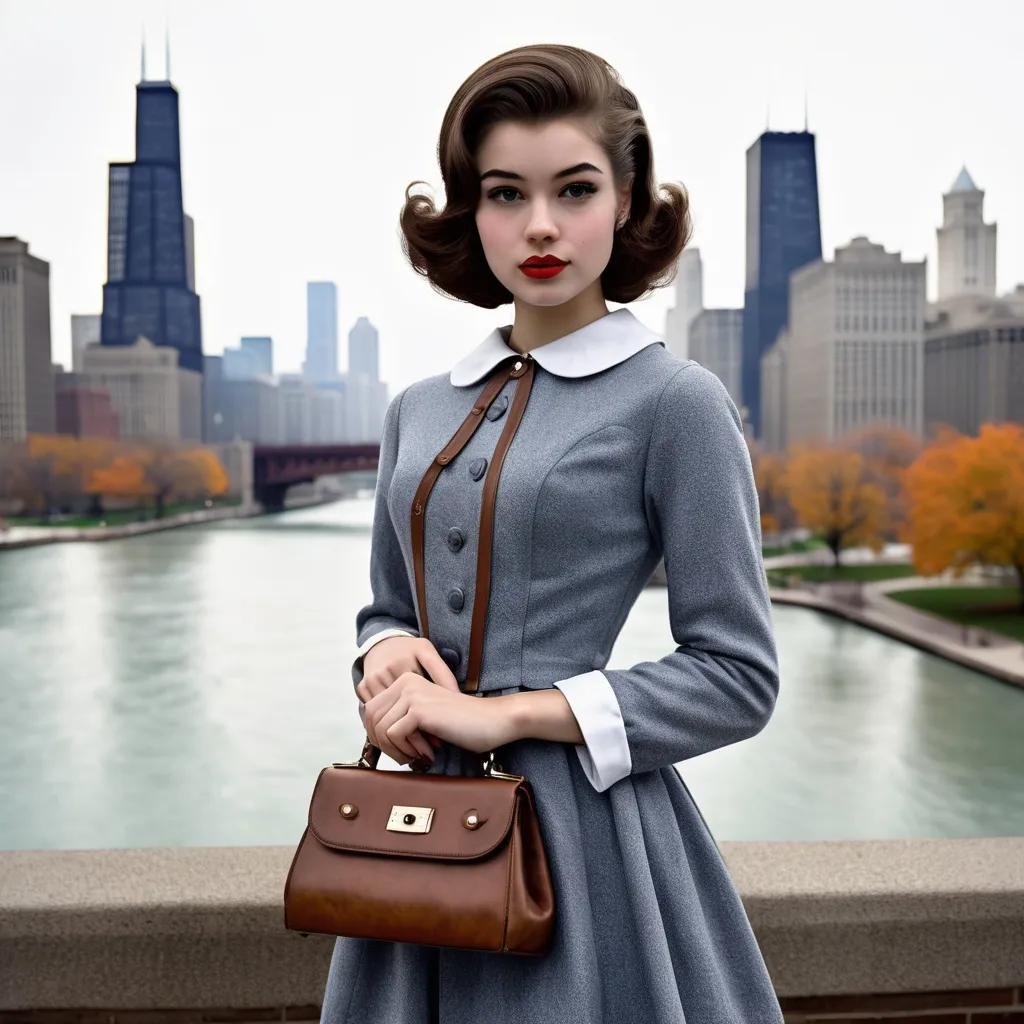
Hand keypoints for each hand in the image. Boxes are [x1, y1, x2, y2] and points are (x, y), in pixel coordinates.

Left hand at [356, 636, 458, 761]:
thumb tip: (373, 737)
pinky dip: (409, 750)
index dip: (378, 735)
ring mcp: (411, 694)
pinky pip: (394, 736)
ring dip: (398, 750)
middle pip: (371, 720)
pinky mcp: (419, 710)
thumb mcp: (423, 717)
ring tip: (420, 755)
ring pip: (381, 730)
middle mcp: (405, 682)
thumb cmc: (461, 724)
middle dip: (385, 745)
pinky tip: (429, 752)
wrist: (491, 721)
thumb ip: (399, 718)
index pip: (371, 710)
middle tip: (408, 756)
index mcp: (405, 680)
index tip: (399, 749)